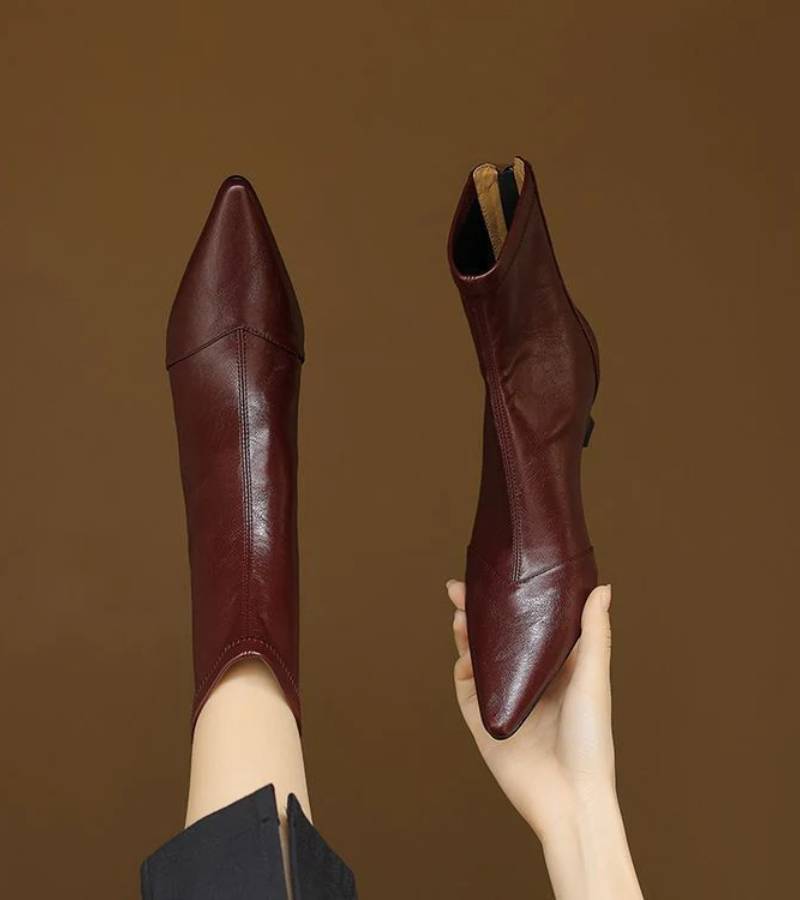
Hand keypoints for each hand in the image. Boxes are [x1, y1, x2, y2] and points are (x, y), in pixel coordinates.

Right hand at [448, 581, 642, 899]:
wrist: (568, 800)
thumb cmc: (591, 741)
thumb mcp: (594, 679)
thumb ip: (595, 634)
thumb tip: (602, 587)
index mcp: (558, 668)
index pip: (531, 623)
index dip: (513, 599)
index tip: (498, 575)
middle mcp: (529, 680)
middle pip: (497, 637)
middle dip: (478, 611)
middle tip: (459, 588)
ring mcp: (505, 700)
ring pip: (478, 657)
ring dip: (466, 634)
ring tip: (460, 613)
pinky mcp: (484, 722)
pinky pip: (466, 690)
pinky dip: (462, 669)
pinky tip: (463, 656)